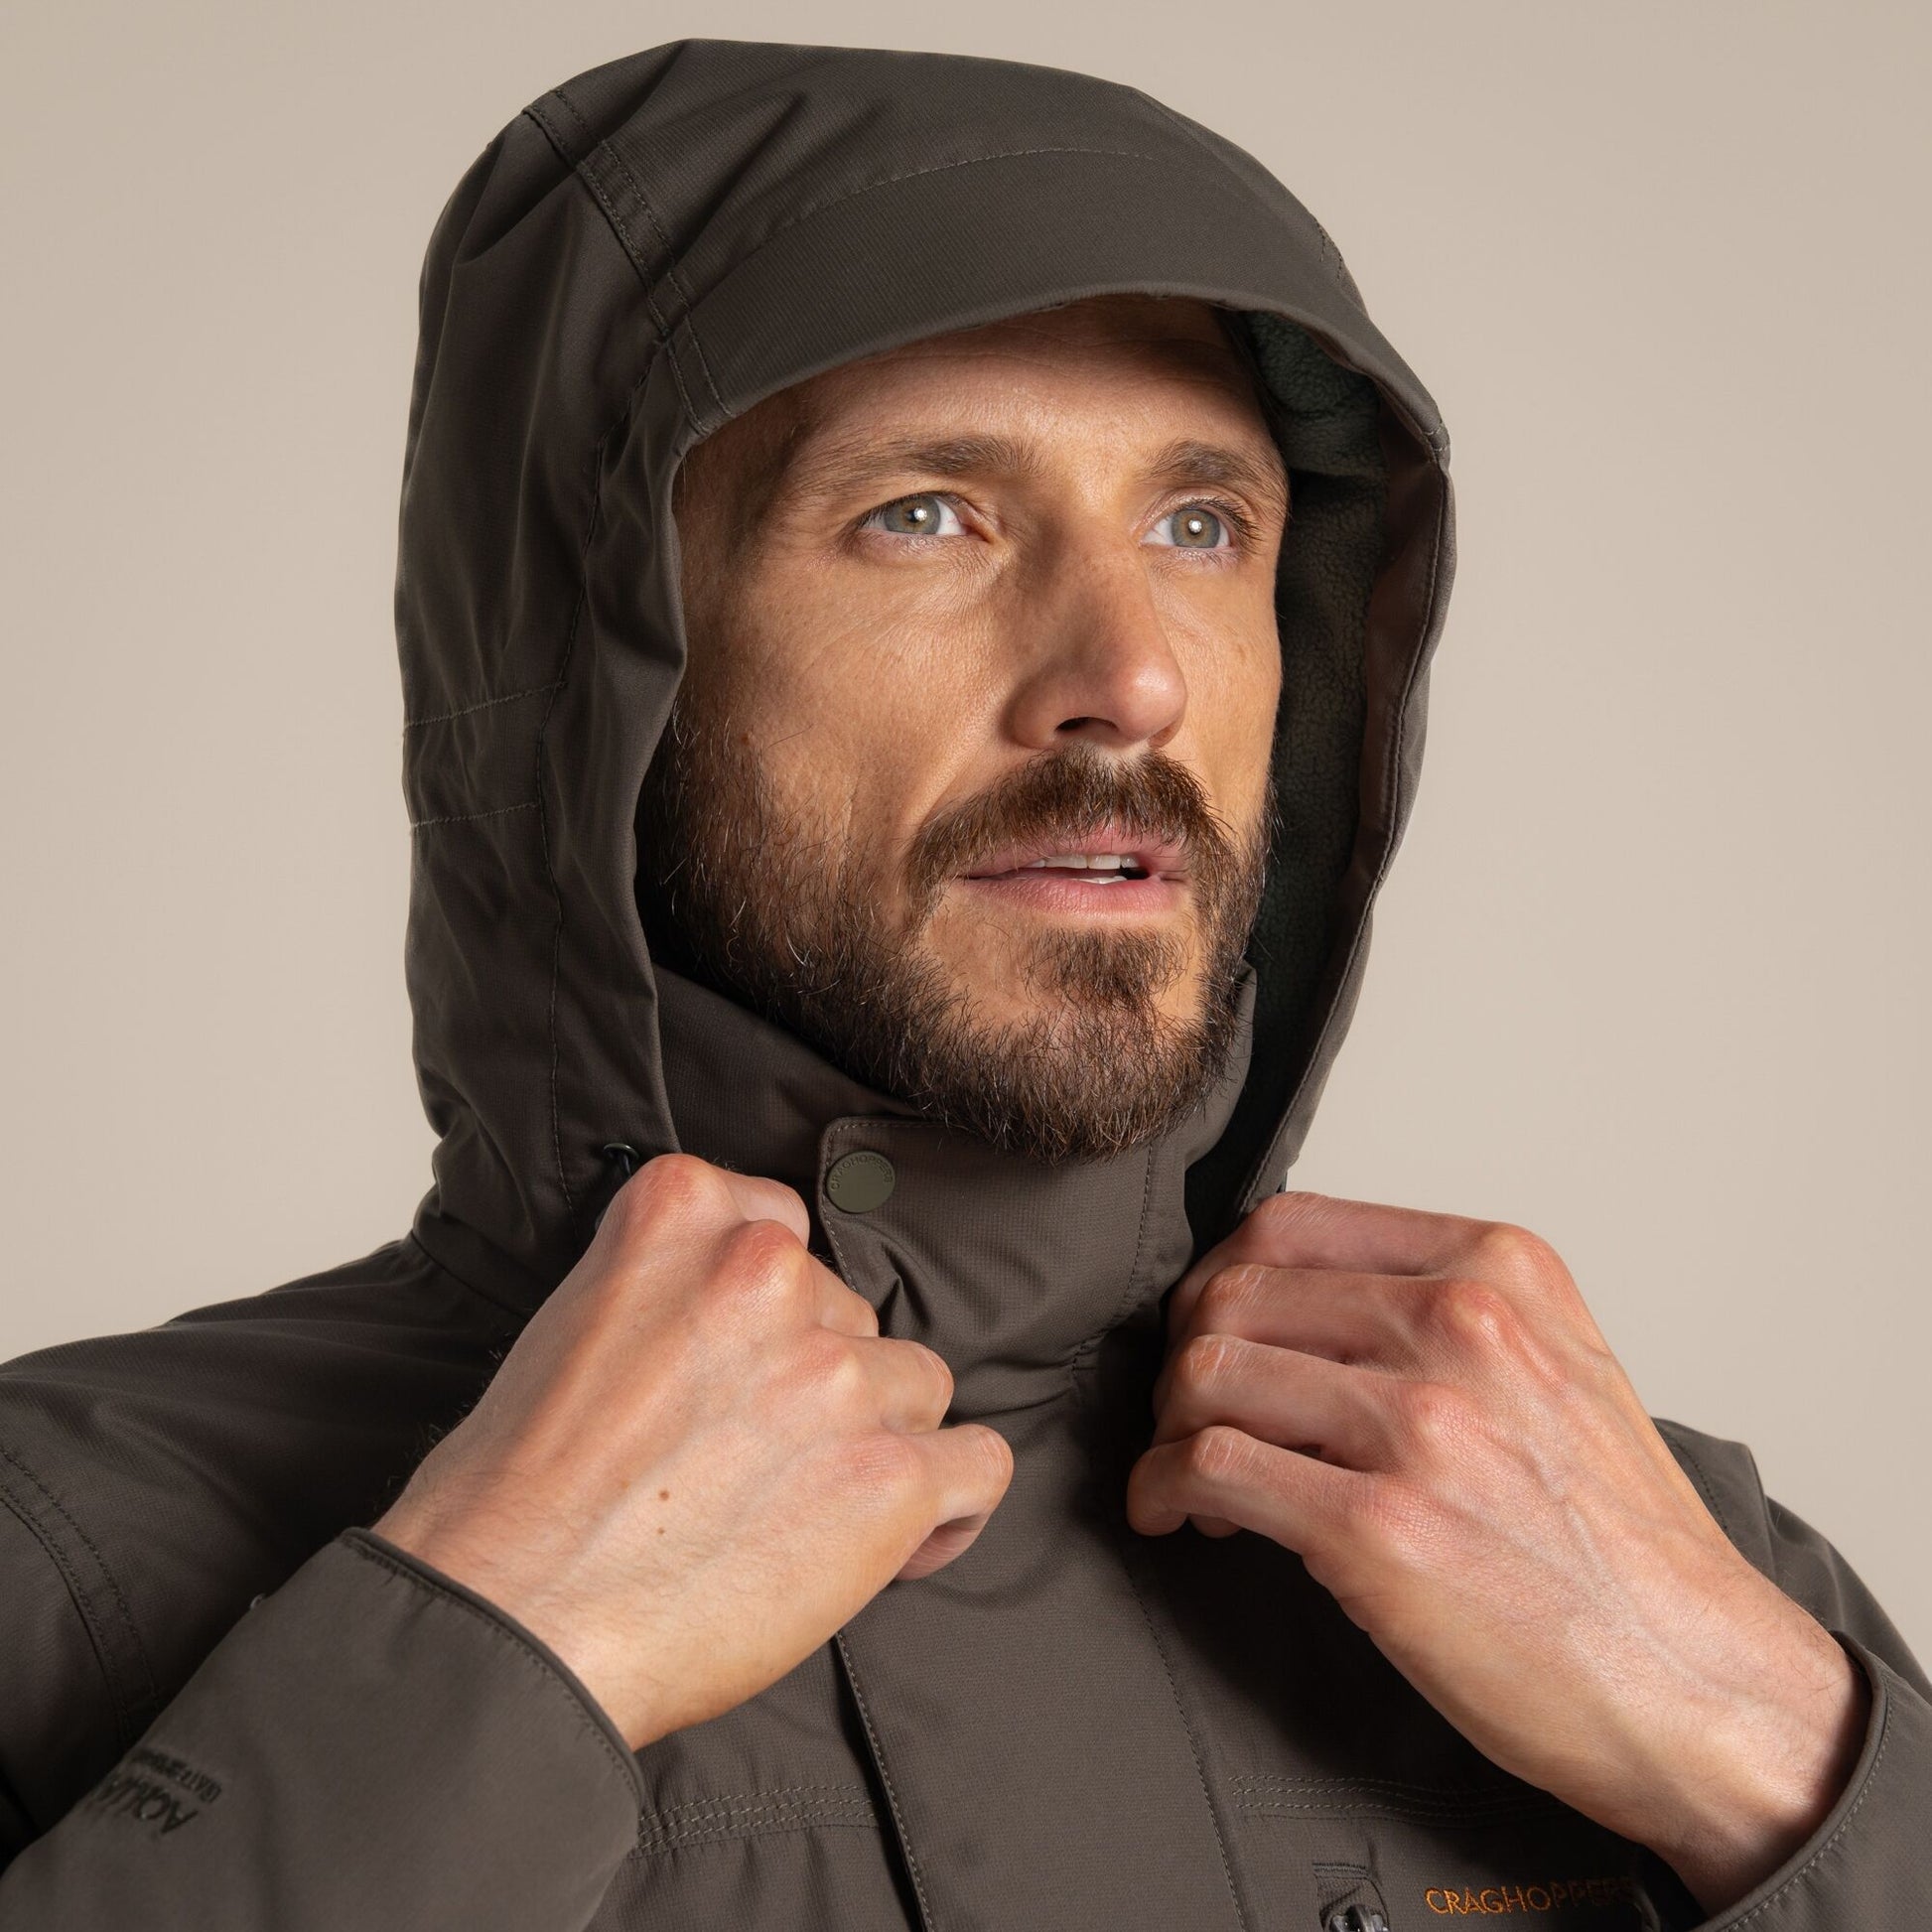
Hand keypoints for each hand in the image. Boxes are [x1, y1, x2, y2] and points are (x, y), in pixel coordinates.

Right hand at [374, 1154, 1012, 1749]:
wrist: (509, 1622)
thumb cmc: (513, 1501)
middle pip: (851, 1317)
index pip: (782, 1223)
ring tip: (804, 1517)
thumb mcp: (572, 1322)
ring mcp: (838, 1373)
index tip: (752, 1359)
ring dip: (876, 1445)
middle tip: (752, 1467)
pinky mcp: (890, 1475)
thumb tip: (734, 1326)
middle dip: (819, 1386)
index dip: (776, 1307)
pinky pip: (979, 1464)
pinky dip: (948, 1511)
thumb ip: (671, 1285)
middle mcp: (769, 1275)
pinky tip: (897, 1545)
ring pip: (915, 1386)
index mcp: (685, 1216)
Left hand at [1126, 1191, 1867, 1912]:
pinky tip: (1177, 1517)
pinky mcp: (1378, 1525)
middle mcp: (1459, 1323)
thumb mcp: (1558, 1365)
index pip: (1290, 1223)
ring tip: (1187, 1475)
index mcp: (1499, 1267)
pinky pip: (1208, 1465)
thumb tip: (1296, 1307)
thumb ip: (1443, 1309)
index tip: (1210, 1330)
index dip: (1221, 1279)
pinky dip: (1162, 1487)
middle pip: (1235, 1292)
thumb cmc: (1623, 1542)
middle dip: (1184, 1355)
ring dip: (1168, 1426)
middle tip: (1187, 1413)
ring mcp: (1419, 1422)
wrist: (1700, 1682)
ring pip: (1207, 1371)